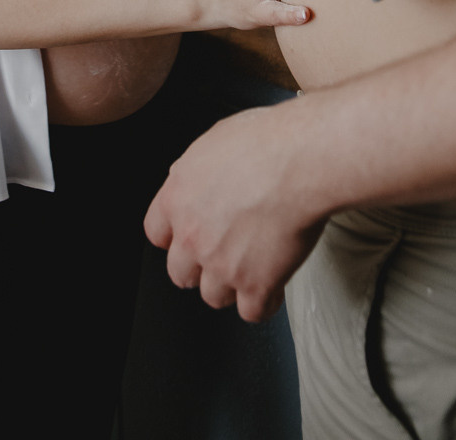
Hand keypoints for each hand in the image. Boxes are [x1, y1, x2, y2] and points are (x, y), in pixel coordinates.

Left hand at [144, 102, 326, 320]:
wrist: (299, 162)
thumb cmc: (265, 142)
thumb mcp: (214, 142)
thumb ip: (197, 171)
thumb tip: (199, 178)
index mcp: (177, 198)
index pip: (157, 233)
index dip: (174, 238)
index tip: (186, 238)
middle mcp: (193, 236)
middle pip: (180, 272)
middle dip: (199, 268)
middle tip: (221, 257)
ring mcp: (221, 264)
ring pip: (214, 296)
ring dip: (232, 286)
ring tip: (251, 270)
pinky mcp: (255, 284)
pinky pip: (252, 312)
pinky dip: (264, 303)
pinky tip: (274, 288)